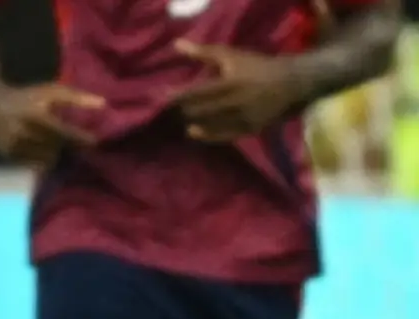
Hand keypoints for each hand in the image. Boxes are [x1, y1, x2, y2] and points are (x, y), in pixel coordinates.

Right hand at [0, 83, 104, 166]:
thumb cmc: (27, 96)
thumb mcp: (51, 91)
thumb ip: (76, 97)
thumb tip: (103, 104)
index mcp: (35, 116)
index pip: (63, 133)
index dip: (80, 139)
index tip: (95, 142)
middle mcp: (23, 133)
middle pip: (56, 148)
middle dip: (67, 147)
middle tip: (76, 144)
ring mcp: (13, 147)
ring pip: (45, 158)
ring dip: (55, 154)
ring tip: (58, 146)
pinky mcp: (8, 156)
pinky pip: (32, 163)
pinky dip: (41, 158)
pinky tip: (43, 149)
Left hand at [171, 40, 304, 142]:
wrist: (294, 82)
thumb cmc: (258, 66)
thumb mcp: (232, 56)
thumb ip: (203, 52)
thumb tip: (177, 45)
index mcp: (232, 82)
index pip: (198, 92)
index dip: (177, 97)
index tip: (161, 97)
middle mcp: (237, 102)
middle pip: (202, 111)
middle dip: (183, 111)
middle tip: (166, 112)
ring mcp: (245, 118)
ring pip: (211, 125)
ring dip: (193, 122)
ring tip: (180, 119)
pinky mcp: (251, 130)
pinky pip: (224, 136)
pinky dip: (207, 135)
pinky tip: (194, 131)